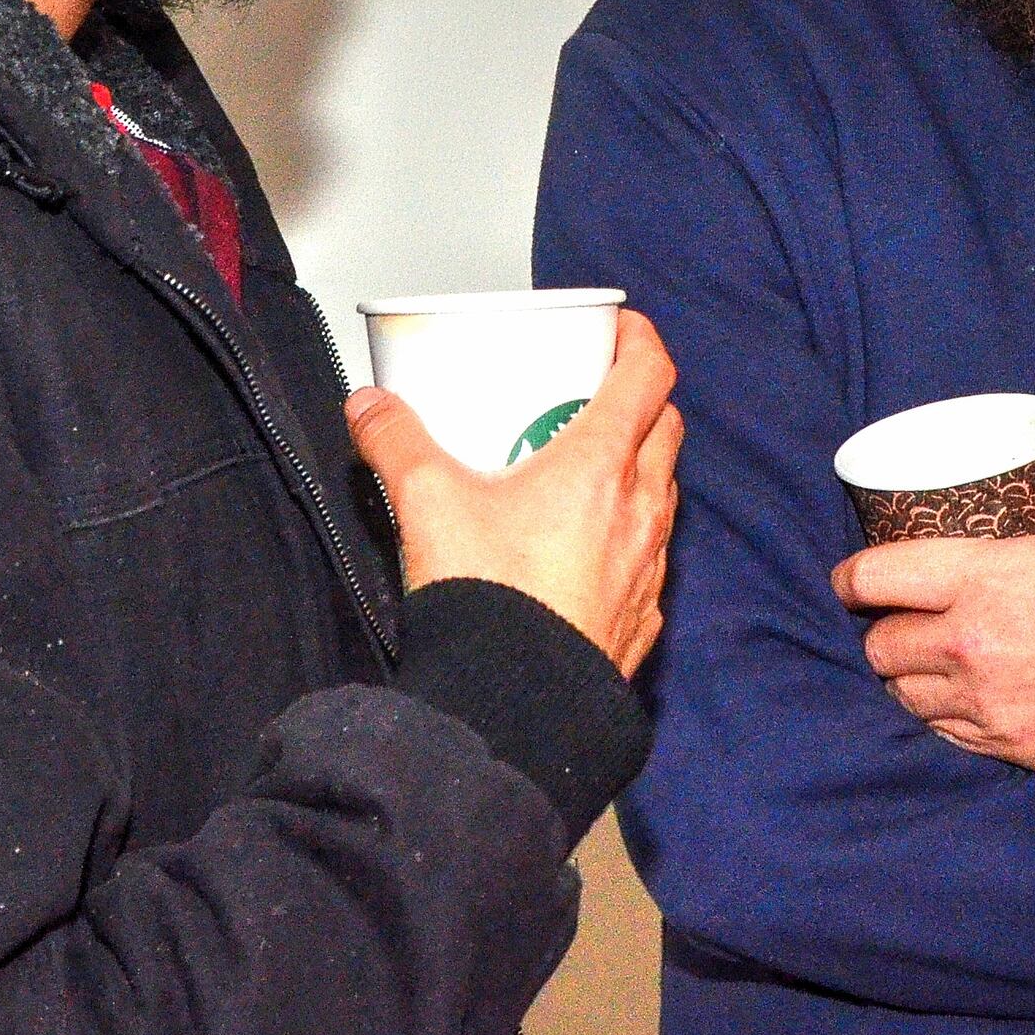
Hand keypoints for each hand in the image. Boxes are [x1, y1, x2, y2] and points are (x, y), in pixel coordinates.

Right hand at [347, 309, 682, 677]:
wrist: (514, 705)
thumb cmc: (488, 600)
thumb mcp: (427, 504)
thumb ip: (395, 443)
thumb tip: (369, 406)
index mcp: (600, 465)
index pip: (649, 375)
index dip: (639, 340)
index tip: (618, 328)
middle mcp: (640, 509)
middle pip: (665, 427)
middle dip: (640, 399)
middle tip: (594, 394)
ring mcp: (650, 565)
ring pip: (663, 491)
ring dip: (639, 467)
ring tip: (588, 469)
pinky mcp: (644, 615)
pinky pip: (652, 556)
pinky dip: (632, 534)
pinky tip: (591, 546)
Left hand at [830, 499, 1034, 778]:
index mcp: (981, 576)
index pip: (878, 577)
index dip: (852, 578)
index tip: (848, 581)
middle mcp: (966, 641)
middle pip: (880, 645)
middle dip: (882, 633)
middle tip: (897, 625)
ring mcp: (983, 700)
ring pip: (904, 696)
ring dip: (907, 680)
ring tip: (923, 668)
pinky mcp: (1006, 744)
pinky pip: (943, 734)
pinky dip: (940, 717)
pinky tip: (956, 703)